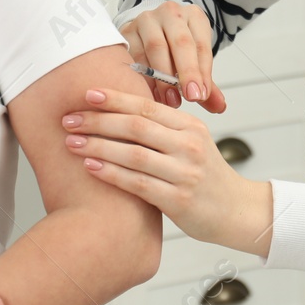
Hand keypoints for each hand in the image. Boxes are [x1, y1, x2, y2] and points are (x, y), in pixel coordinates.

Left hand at [62, 87, 270, 254]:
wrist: (235, 210)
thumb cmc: (204, 175)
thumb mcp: (191, 142)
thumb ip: (162, 128)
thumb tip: (117, 110)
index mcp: (190, 126)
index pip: (146, 106)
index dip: (114, 98)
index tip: (86, 94)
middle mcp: (189, 146)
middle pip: (136, 127)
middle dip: (98, 121)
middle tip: (68, 119)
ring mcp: (185, 173)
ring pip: (134, 154)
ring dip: (98, 146)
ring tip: (72, 142)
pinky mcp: (179, 200)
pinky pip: (138, 183)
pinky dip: (111, 173)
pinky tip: (91, 167)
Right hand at [118, 2, 226, 112]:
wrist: (149, 29)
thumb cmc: (175, 45)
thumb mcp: (195, 57)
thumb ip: (205, 81)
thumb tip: (218, 106)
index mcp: (193, 16)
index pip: (201, 44)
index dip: (202, 71)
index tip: (201, 95)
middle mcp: (171, 13)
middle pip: (181, 42)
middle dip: (187, 72)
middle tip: (190, 97)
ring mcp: (147, 20)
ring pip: (155, 47)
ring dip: (163, 78)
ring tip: (170, 100)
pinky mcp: (127, 30)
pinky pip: (135, 55)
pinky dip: (143, 77)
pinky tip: (150, 93)